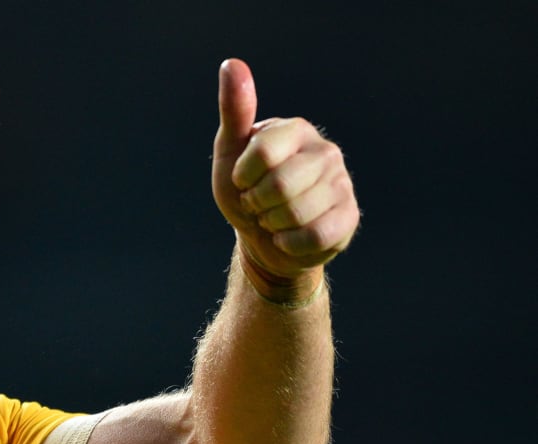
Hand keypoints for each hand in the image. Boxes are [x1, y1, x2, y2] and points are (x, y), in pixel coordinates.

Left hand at [211, 59, 358, 299]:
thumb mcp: (230, 152)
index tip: (242, 181)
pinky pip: (314, 236)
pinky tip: (288, 236)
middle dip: (257, 204)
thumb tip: (232, 64)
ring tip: (273, 218)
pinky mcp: (349, 217)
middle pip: (280, 187)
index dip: (242, 177)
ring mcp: (342, 184)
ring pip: (297, 214)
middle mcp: (325, 152)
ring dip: (272, 225)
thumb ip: (234, 111)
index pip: (262, 152)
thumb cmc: (245, 190)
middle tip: (258, 203)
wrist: (263, 238)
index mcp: (296, 129)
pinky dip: (290, 243)